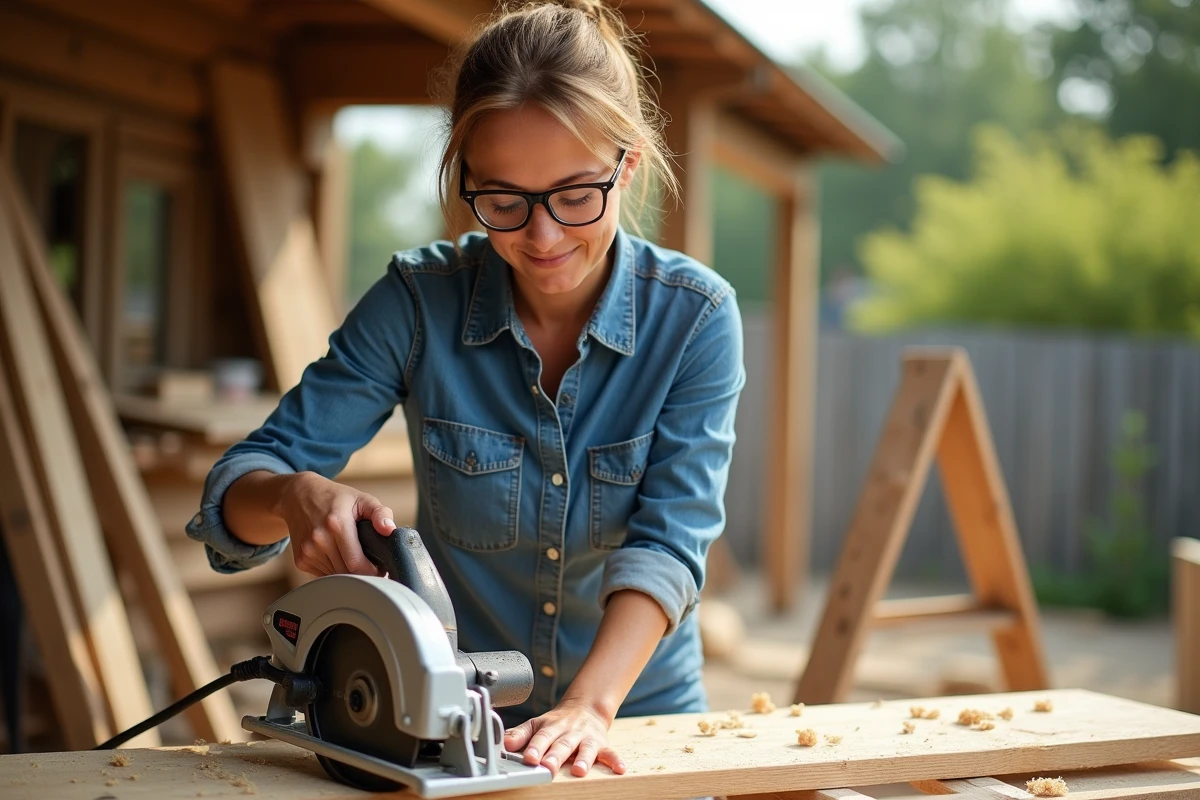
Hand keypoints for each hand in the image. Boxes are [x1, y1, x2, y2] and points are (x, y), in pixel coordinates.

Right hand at [276, 472, 396, 576]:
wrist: (299, 495)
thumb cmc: (335, 498)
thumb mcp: (362, 499)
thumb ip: (380, 513)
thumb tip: (390, 530)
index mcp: (337, 524)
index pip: (357, 564)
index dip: (372, 571)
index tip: (380, 568)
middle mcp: (319, 540)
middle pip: (347, 572)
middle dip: (362, 571)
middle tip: (370, 562)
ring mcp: (308, 551)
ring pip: (335, 576)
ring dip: (347, 571)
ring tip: (352, 554)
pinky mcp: (301, 560)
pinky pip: (323, 574)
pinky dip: (333, 569)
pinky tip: (336, 554)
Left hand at [504, 698, 625, 776]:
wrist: (586, 707)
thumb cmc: (557, 723)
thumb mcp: (537, 724)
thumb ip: (520, 735)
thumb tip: (504, 744)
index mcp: (551, 727)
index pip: (541, 737)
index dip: (535, 747)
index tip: (529, 758)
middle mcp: (569, 732)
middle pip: (561, 744)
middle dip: (555, 756)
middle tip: (548, 767)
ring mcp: (586, 738)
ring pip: (585, 748)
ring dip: (583, 759)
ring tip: (579, 770)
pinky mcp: (602, 745)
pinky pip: (610, 753)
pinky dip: (615, 760)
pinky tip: (620, 768)